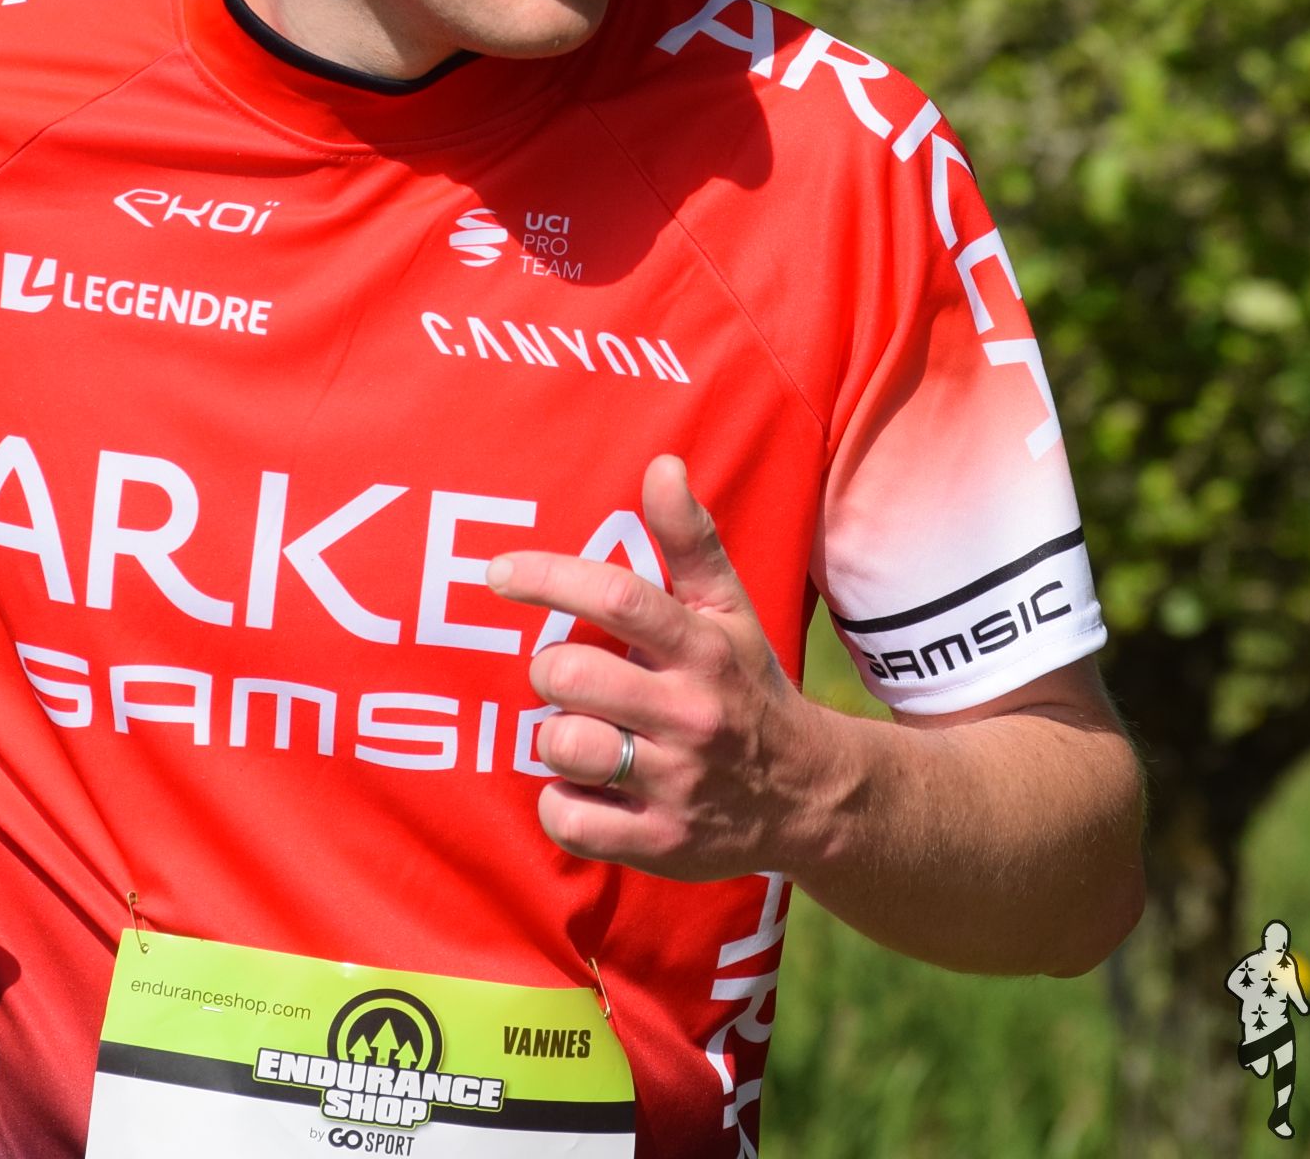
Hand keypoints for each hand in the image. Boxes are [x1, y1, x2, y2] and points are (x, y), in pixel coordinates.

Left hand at [485, 455, 849, 881]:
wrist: (811, 795)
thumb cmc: (746, 686)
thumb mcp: (728, 611)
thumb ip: (689, 540)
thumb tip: (662, 465)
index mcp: (703, 648)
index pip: (618, 598)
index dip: (548, 577)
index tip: (497, 571)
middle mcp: (692, 713)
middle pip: (572, 677)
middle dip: (549, 672)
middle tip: (567, 680)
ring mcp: (677, 782)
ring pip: (565, 746)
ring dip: (555, 738)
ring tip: (582, 734)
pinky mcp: (663, 843)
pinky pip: (570, 819)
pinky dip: (561, 803)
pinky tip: (586, 788)